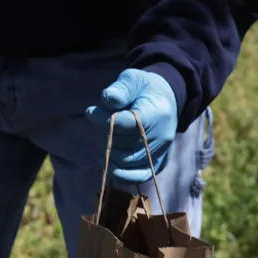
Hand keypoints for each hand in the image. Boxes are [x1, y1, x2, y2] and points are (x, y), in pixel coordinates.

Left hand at [85, 69, 178, 184]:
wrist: (166, 101)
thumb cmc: (144, 89)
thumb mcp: (133, 80)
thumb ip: (121, 88)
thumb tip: (108, 99)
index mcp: (157, 113)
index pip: (126, 123)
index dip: (104, 119)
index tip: (91, 112)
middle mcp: (162, 136)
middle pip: (124, 144)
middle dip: (106, 135)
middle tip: (101, 124)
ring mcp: (161, 152)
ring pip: (126, 161)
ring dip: (109, 152)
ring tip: (107, 138)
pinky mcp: (158, 164)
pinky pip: (139, 176)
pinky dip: (122, 174)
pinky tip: (109, 165)